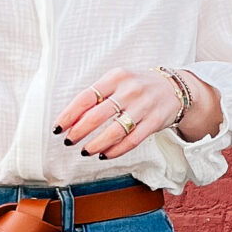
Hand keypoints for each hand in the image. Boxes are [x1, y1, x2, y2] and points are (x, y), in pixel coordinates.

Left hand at [56, 67, 185, 160]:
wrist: (173, 88)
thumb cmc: (138, 86)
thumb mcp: (118, 81)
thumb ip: (98, 96)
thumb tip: (72, 120)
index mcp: (116, 77)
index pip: (86, 97)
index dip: (69, 115)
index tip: (58, 128)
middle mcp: (130, 90)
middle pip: (97, 116)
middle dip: (79, 132)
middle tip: (69, 141)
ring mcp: (143, 107)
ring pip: (114, 131)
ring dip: (96, 144)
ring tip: (85, 150)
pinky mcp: (154, 122)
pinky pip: (131, 140)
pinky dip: (115, 150)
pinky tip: (104, 154)